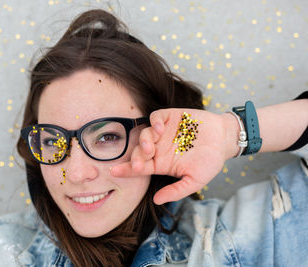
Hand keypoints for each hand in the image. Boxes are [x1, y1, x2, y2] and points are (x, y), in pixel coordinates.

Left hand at [111, 108, 229, 204]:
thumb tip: (156, 201)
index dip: (126, 170)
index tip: (115, 172)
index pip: (139, 167)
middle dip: (135, 157)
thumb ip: (176, 191)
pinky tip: (160, 128)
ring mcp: (163, 132)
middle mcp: (158, 147)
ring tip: (151, 147)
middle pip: (138, 151)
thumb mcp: (195, 181)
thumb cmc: (210, 161)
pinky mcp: (170, 117)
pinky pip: (156, 118)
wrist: (225, 140)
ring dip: (144, 141)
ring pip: (144, 134)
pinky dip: (155, 122)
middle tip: (139, 163)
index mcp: (161, 163)